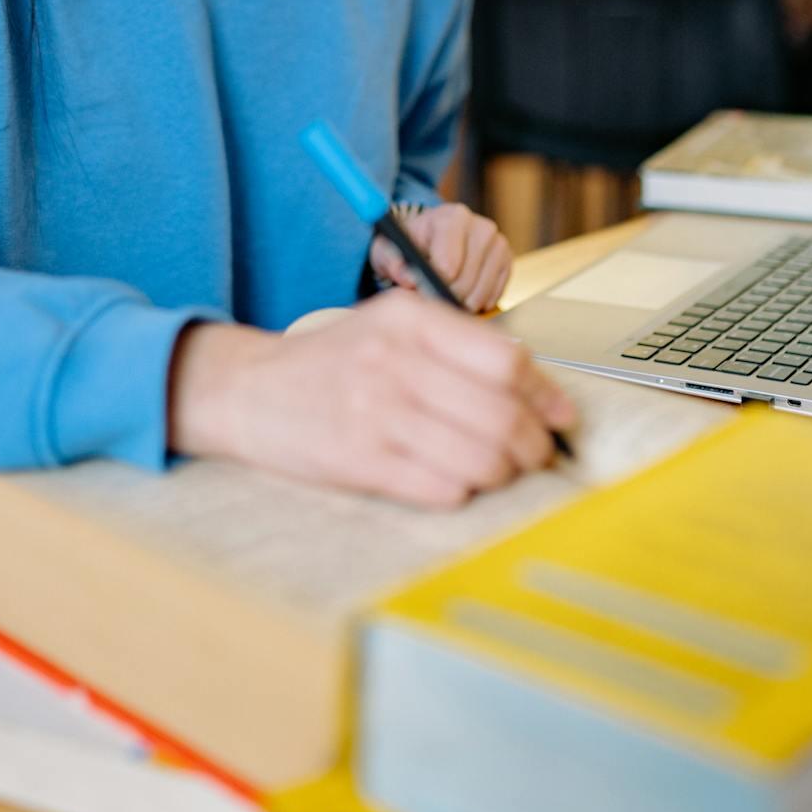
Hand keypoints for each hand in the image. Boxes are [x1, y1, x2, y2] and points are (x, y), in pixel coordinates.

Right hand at [168, 291, 575, 508]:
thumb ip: (461, 347)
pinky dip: (462, 491)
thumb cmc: (337, 361)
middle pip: (501, 414)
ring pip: (479, 458)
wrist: (251, 390)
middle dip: (532, 445)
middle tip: (535, 455)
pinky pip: (441, 488)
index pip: (507, 359)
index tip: (560, 417)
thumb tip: (541, 391)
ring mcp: (375, 412)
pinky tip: (455, 481)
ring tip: (498, 472)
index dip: (545, 395)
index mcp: (410, 320)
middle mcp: (394, 362)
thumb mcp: (393, 327)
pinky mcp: (359, 461)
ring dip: (502, 474)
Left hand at [370, 203, 511, 311]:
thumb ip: (392, 262)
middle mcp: (480, 226)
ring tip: (444, 293)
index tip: (420, 288)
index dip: (432, 284)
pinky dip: (476, 302)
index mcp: (451, 217)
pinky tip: (462, 293)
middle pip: (465, 281)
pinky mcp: (507, 262)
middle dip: (445, 296)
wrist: (429, 241)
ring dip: (460, 303)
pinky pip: (494, 296)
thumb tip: (408, 279)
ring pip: (481, 292)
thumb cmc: (407, 246)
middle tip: (430, 295)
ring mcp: (497, 244)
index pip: (448, 265)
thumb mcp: (388, 250)